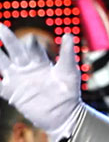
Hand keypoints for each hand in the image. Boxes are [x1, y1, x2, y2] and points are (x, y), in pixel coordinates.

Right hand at [0, 24, 82, 139]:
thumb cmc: (69, 93)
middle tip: (0, 26)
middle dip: (6, 38)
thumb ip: (66, 54)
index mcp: (40, 62)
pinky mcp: (12, 93)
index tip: (31, 37)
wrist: (65, 115)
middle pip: (13, 50)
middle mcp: (27, 68)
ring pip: (1, 63)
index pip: (31, 47)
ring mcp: (18, 80)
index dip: (30, 41)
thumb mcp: (68, 72)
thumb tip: (68, 34)